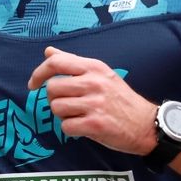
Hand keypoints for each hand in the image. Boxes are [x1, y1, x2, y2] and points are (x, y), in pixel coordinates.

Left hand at [28, 47, 157, 154]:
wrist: (147, 125)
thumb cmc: (121, 99)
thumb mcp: (101, 74)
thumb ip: (73, 63)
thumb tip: (48, 51)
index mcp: (94, 68)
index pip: (56, 63)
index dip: (38, 73)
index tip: (33, 85)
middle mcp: (94, 83)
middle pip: (52, 88)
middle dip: (54, 99)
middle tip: (69, 105)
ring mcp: (95, 104)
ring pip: (56, 108)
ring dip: (63, 115)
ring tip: (79, 115)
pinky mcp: (95, 125)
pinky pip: (66, 126)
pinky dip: (71, 129)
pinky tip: (84, 127)